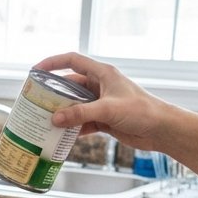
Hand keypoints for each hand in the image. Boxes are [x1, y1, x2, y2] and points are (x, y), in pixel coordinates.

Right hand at [32, 52, 173, 150]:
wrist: (161, 129)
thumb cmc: (142, 111)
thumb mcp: (108, 109)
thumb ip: (80, 114)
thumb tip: (54, 119)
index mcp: (102, 74)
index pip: (72, 61)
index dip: (53, 63)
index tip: (35, 70)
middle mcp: (100, 86)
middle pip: (70, 86)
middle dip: (53, 94)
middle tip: (35, 102)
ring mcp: (101, 103)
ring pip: (74, 106)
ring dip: (61, 113)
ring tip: (44, 121)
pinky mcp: (104, 119)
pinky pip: (81, 122)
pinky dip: (72, 128)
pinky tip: (61, 136)